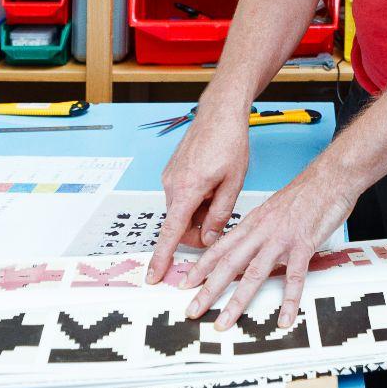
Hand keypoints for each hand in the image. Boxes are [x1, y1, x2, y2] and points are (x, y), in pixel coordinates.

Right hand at [147, 100, 250, 283]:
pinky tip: (211, 183)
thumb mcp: (233, 183)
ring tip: (219, 190)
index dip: (162, 257)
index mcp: (187, 190)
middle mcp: (172, 184)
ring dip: (199, 211)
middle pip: (180, 223)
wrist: (219, 112)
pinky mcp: (171, 171)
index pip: (171, 232)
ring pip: (182, 210)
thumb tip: (208, 238)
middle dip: (198, 228)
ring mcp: (169, 177)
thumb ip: (220, 214)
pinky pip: (181, 196)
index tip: (153, 275)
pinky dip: (195, 199)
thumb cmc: (229, 142)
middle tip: (220, 215)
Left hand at [181, 160, 359, 329]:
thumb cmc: (305, 193)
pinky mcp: (303, 245)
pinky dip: (289, 301)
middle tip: (192, 310)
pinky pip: (294, 278)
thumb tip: (250, 247)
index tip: (185, 283)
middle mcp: (262, 232)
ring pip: (253, 274)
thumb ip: (260, 230)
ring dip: (236, 302)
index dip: (200, 267)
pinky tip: (284, 318)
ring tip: (224, 322)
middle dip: (207, 290)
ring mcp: (281, 240)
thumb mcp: (273, 210)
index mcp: (253, 224)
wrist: (330, 177)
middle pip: (228, 265)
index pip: (220, 248)